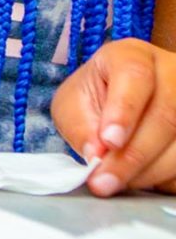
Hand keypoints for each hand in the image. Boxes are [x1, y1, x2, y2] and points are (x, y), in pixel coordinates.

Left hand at [52, 38, 175, 194]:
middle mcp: (172, 72)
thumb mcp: (72, 106)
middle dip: (133, 155)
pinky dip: (166, 177)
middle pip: (166, 114)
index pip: (135, 75)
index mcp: (132, 56)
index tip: (108, 141)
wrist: (118, 105)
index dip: (124, 110)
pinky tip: (143, 180)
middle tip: (105, 181)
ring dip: (150, 171)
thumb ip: (80, 126)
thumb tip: (97, 154)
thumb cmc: (94, 100)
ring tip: (117, 183)